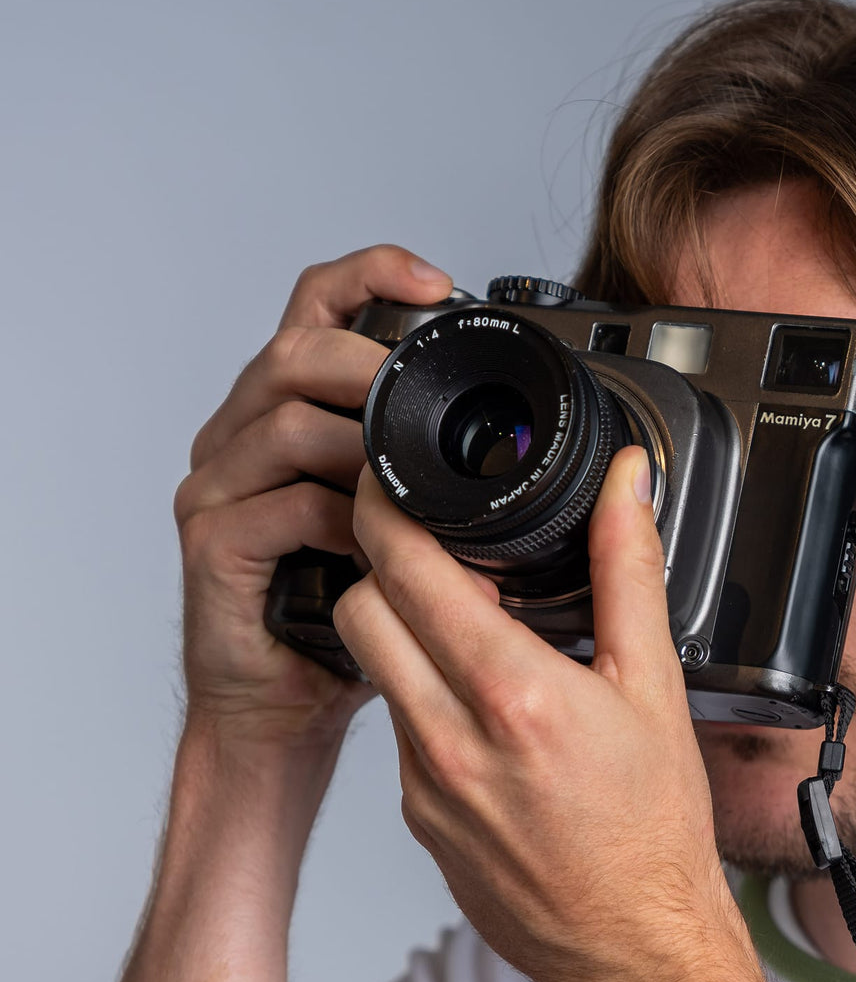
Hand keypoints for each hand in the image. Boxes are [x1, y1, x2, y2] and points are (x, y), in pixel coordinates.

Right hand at [173, 245, 453, 745]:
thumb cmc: (345, 616)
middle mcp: (241, 436)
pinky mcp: (212, 543)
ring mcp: (219, 487)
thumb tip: (517, 446)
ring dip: (362, 445)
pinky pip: (279, 506)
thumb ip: (427, 476)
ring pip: (284, 422)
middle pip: (292, 350)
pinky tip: (377, 545)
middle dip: (367, 358)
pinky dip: (340, 519)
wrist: (285, 705)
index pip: (315, 311)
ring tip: (414, 481)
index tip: (439, 283)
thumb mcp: (401, 528)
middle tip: (422, 388)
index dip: (370, 276)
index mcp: (289, 413)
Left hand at [332, 447, 744, 981]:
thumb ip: (628, 570)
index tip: (390, 483)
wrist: (635, 948)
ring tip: (468, 631)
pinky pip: (398, 732)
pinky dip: (424, 699)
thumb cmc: (654, 831)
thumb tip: (625, 485)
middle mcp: (450, 740)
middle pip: (358, 610)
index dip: (383, 510)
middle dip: (380, 566)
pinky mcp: (416, 820)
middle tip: (433, 553)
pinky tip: (481, 709)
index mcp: (512, 694)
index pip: (404, 571)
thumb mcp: (655, 686)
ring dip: (403, 634)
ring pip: (375, 671)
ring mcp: (422, 786)